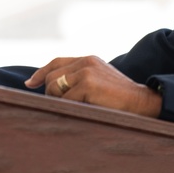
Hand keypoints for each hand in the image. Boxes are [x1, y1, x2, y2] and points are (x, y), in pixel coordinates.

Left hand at [24, 56, 161, 116]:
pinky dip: (70, 109)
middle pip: (52, 77)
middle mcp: (86, 62)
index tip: (30, 84)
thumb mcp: (100, 81)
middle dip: (51, 95)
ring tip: (78, 109)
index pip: (56, 62)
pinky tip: (83, 113)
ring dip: (60, 102)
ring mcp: (86, 72)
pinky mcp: (88, 85)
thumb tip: (53, 89)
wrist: (143, 103)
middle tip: (63, 107)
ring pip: (55, 88)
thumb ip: (80, 79)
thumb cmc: (121, 99)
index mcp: (88, 60)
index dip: (41, 73)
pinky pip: (65, 101)